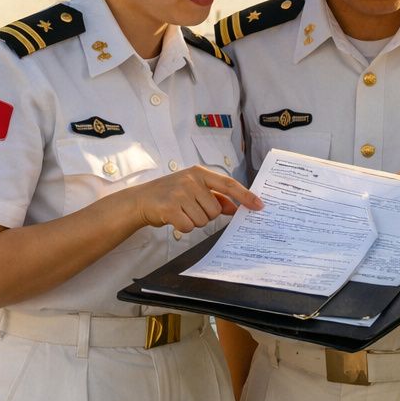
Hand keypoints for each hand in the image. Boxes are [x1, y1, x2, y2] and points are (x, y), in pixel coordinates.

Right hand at [128, 167, 260, 233]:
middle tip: (189, 208)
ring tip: (180, 212)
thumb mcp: (192, 190)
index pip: (228, 184)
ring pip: (203, 220)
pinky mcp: (170, 207)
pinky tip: (173, 218)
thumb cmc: (169, 194)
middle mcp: (191, 180)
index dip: (245, 196)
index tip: (259, 205)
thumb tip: (234, 207)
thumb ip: (214, 197)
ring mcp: (180, 193)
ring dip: (193, 221)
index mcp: (199, 173)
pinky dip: (183, 227)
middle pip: (216, 209)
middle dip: (206, 215)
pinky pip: (189, 226)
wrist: (140, 200)